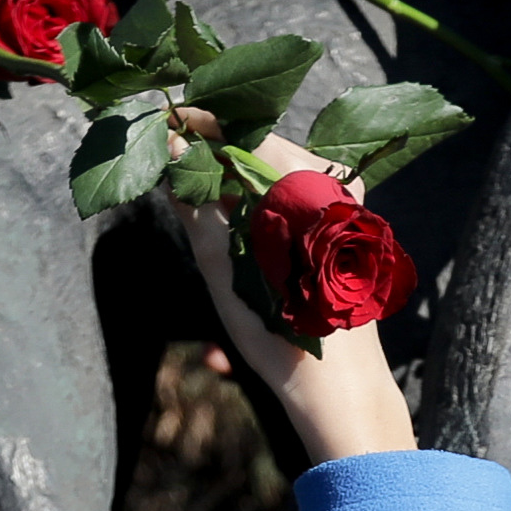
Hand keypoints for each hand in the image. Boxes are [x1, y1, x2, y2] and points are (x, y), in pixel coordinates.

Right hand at [174, 128, 416, 466]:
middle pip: (260, 150)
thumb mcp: (222, 264)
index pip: (244, 133)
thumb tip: (169, 147)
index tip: (163, 123)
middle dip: (213, 155)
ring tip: (192, 197)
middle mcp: (336, 183)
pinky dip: (258, 206)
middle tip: (168, 163)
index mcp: (309, 184)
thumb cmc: (278, 331)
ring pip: (274, 175)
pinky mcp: (346, 224)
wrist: (337, 387)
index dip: (199, 127)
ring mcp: (347, 202)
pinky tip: (229, 221)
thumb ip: (195, 202)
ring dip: (232, 183)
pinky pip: (293, 198)